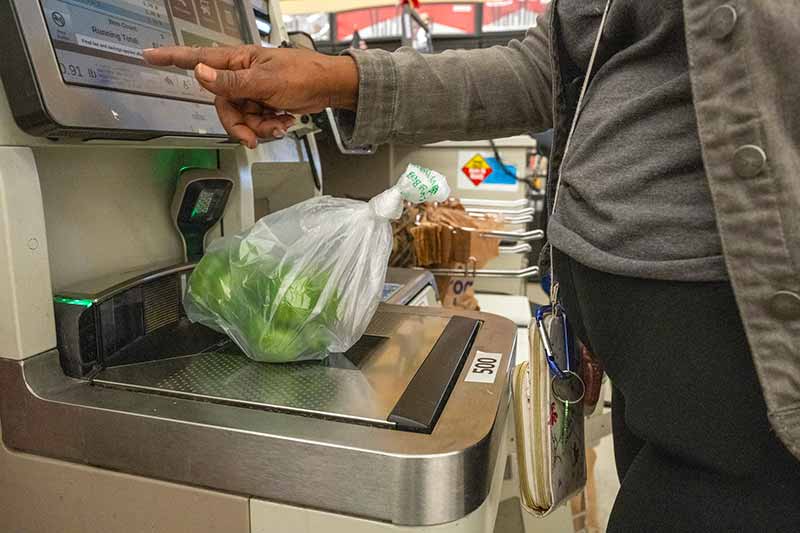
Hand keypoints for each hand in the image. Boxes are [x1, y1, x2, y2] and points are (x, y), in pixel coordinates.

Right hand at [143, 45, 358, 147]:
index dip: (172, 58)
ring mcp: (253, 89)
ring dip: (259, 126)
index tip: (149, 55)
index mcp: (237, 60)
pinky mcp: (264, 102)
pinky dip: (269, 125)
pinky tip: (284, 121)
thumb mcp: (266, 81)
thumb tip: (200, 74)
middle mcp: (241, 74)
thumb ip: (231, 82)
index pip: (199, 58)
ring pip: (240, 117)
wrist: (330, 88)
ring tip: (279, 123)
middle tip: (254, 136)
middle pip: (223, 104)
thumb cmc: (303, 74)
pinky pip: (255, 120)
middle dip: (239, 124)